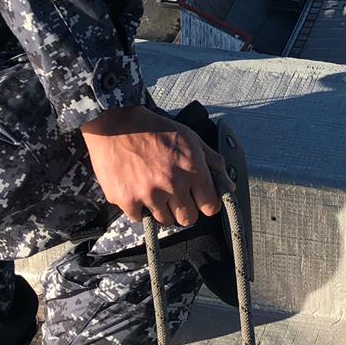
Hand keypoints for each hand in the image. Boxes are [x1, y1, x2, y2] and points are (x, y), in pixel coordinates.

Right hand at [81, 105, 225, 227]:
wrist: (116, 124)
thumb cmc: (155, 129)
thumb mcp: (191, 137)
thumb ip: (213, 161)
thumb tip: (229, 184)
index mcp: (193, 169)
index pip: (211, 207)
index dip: (206, 203)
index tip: (199, 198)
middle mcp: (173, 185)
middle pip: (188, 219)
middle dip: (185, 209)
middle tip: (175, 196)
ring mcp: (149, 195)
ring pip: (165, 221)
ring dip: (162, 210)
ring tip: (155, 191)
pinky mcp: (127, 201)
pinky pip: (140, 219)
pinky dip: (140, 209)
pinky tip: (138, 191)